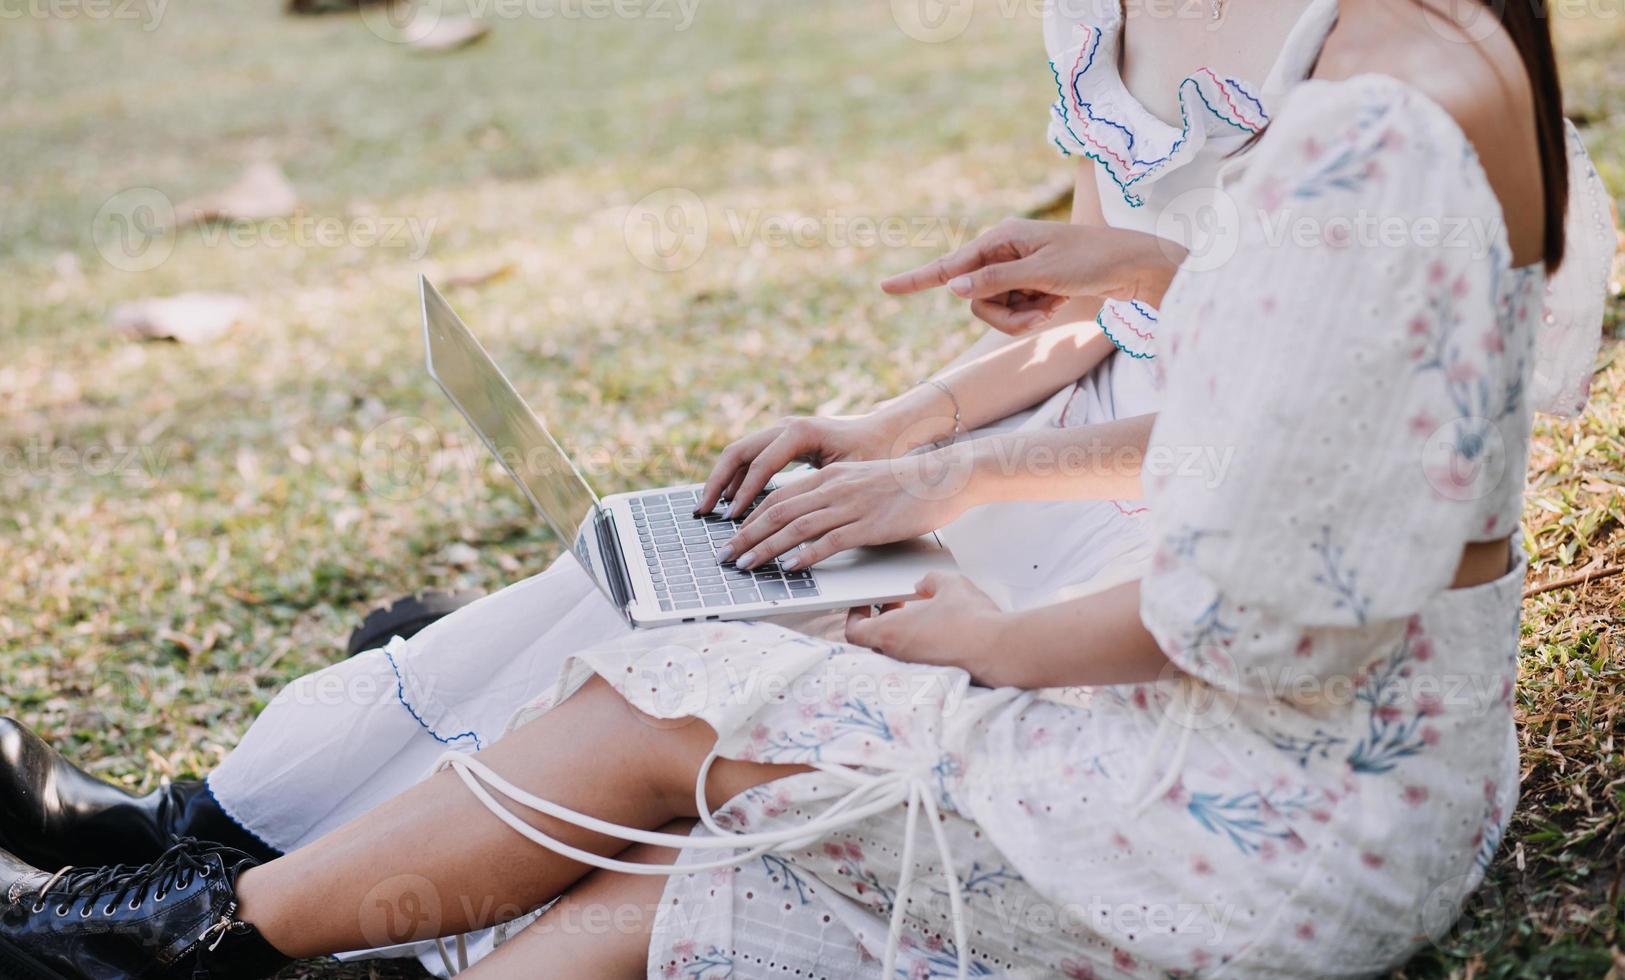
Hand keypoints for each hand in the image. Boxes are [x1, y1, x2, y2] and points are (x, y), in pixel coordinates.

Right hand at [697, 414, 900, 518]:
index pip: (760, 463)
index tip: (732, 519)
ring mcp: (781, 430)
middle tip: (703, 511)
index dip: (744, 493)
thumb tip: (793, 519)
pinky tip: (731, 501)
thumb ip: (819, 490)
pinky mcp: (782, 440)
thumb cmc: (874, 454)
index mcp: (800, 432)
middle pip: (738, 451)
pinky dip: (736, 477)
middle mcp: (786, 426)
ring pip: (740, 453)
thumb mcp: (850, 473)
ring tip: (709, 508)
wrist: (887, 432)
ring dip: (723, 480)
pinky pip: (751, 457)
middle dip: (718, 483)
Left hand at [722, 449, 978, 569]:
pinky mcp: (869, 525)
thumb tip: (809, 519)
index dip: (750, 518)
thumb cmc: (906, 484)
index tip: (733, 536)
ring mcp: (851, 506)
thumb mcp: (861, 481)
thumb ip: (834, 495)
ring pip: (797, 528)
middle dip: (747, 536)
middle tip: (726, 556)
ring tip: (746, 565)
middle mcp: (834, 487)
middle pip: (778, 512)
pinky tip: (789, 567)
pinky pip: (829, 541)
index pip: (778, 497)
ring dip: (766, 548)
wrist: (944, 477)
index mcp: (829, 476)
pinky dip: (805, 555)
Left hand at [844, 573, 1008, 679]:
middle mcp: (899, 658)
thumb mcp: (950, 584)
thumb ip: (930, 580)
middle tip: (895, 605)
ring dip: (902, 634)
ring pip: (896, 653)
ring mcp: (917, 671)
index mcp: (892, 634)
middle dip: (881, 621)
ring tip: (921, 616)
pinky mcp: (935, 678)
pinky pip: (917, 662)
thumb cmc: (973, 621)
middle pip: (874, 642)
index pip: (854, 631)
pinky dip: (921, 646)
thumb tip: (925, 583)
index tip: (865, 603)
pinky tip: (940, 632)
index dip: (856, 615)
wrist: (1001, 651)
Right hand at [881, 217, 1181, 334]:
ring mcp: (1016, 271)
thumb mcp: (1043, 273)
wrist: (1134, 266)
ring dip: (1023, 319)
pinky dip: (1034, 316)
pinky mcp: (1029, 286)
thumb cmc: (1092, 261)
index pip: (950, 265)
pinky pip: (1014, 314)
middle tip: (1041, 311)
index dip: (917, 279)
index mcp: (1001, 238)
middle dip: (1004, 315)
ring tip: (1053, 307)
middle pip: (973, 300)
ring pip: (993, 312)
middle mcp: (1003, 252)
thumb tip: (953, 287)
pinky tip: (1058, 304)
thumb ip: (995, 281)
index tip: (884, 288)